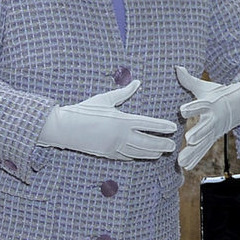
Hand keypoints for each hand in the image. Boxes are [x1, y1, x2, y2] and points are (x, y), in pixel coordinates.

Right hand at [37, 80, 176, 160]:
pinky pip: (128, 157)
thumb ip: (123, 93)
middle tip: (173, 145)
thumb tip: (137, 82)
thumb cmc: (84, 110)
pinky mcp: (109, 154)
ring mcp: (116, 147)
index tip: (172, 127)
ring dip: (153, 153)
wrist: (66, 128)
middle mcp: (122, 135)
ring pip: (141, 152)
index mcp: (122, 120)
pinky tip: (144, 155)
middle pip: (149, 142)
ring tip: (162, 152)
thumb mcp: (104, 99)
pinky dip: (138, 156)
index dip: (163, 126)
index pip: (149, 124)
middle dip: (163, 144)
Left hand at [175, 65, 239, 169]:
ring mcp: (214, 130)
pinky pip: (203, 150)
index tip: (182, 110)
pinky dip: (195, 158)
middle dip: (198, 134)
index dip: (192, 108)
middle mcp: (213, 119)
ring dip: (193, 152)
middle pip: (205, 127)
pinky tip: (185, 166)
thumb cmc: (218, 94)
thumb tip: (177, 67)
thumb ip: (189, 80)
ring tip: (181, 161)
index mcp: (210, 104)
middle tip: (189, 140)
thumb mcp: (204, 87)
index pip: (200, 105)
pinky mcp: (213, 138)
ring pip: (204, 142)